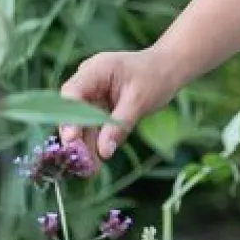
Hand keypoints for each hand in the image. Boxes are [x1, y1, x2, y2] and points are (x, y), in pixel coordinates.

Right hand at [59, 47, 178, 169]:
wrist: (170, 69)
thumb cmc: (156, 77)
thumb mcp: (139, 100)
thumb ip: (119, 124)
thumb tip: (103, 152)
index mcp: (96, 70)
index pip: (72, 93)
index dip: (69, 117)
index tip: (71, 140)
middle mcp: (88, 82)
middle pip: (72, 112)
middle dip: (76, 138)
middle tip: (80, 163)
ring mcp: (92, 95)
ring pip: (80, 124)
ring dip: (84, 146)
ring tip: (90, 170)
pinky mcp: (98, 107)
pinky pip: (91, 127)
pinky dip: (94, 143)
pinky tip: (95, 163)